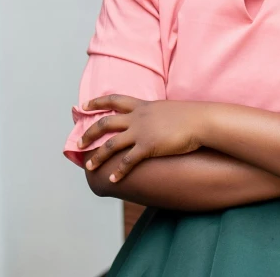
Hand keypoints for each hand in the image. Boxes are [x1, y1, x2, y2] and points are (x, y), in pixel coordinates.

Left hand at [77, 95, 206, 181]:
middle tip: (79, 142)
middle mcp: (138, 117)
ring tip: (88, 165)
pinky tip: (112, 179)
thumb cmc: (190, 116)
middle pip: (106, 122)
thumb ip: (156, 114)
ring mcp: (142, 132)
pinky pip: (128, 161)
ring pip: (111, 144)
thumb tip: (154, 118)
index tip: (84, 104)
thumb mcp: (168, 109)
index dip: (98, 102)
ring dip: (98, 156)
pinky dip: (118, 171)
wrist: (200, 121)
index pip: (115, 100)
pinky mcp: (148, 147)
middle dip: (90, 132)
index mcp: (143, 105)